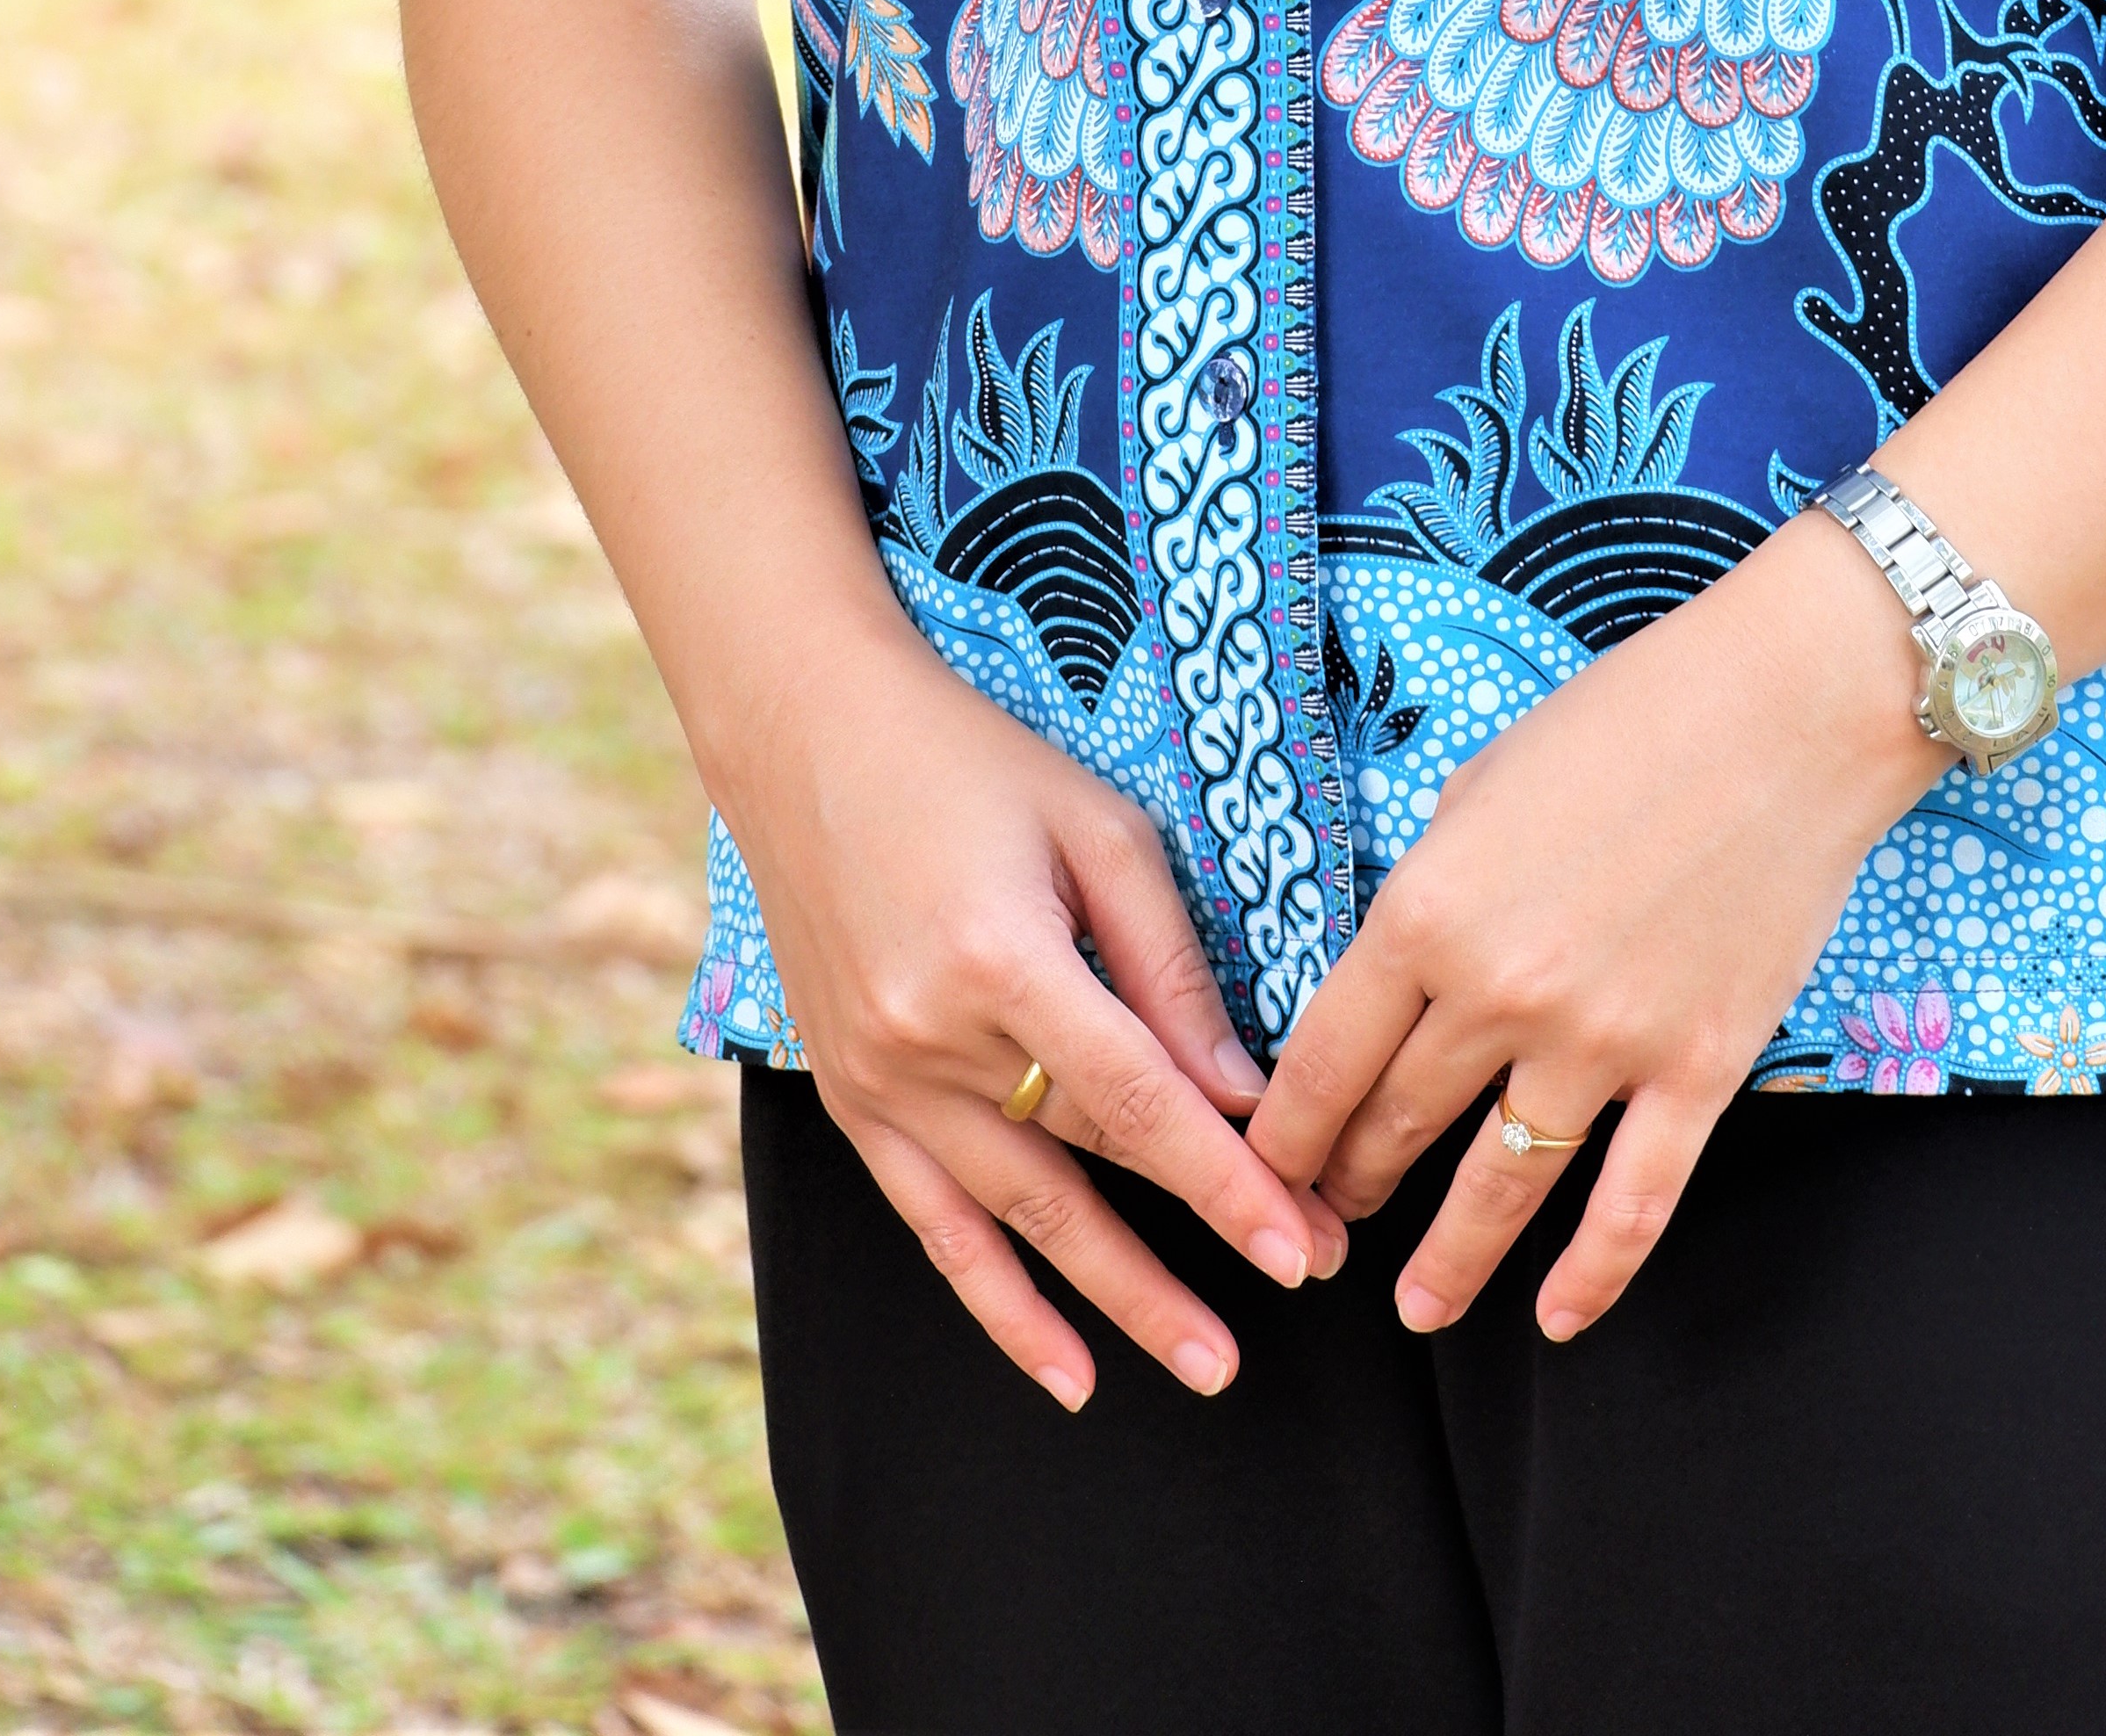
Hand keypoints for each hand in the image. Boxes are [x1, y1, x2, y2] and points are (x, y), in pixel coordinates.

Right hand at [722, 611, 1343, 1408]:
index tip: (1301, 1243)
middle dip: (1203, 1234)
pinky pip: (932, 1228)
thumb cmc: (970, 760)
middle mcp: (931, 1039)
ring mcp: (879, 1081)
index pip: (1140, 1102)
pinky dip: (1000, 1306)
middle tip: (1302, 1283)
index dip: (1226, 1182)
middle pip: (1093, 1164)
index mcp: (1002, 959)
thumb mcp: (1095, 828)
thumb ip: (1168, 965)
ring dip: (1116, 1300)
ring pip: (1019, 1219)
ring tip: (1207, 1363)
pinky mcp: (850, 1099)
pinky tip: (1066, 1371)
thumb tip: (1243, 1093)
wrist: (803, 734)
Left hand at [1247, 508, 1930, 1344]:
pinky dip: (1592, 1276)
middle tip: (1330, 1222)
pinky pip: (1632, 1204)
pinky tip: (1555, 1317)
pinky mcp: (1697, 1071)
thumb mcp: (1482, 785)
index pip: (1325, 1058)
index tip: (1265, 1168)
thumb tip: (1400, 972)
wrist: (1788, 710)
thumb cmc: (1630, 719)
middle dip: (1353, 1183)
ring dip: (1448, 1261)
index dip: (1286, 1131)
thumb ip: (1432, 891)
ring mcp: (1603, 1044)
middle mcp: (1501, 992)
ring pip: (1499, 1188)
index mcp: (1429, 910)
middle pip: (1398, 1123)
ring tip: (1416, 1305)